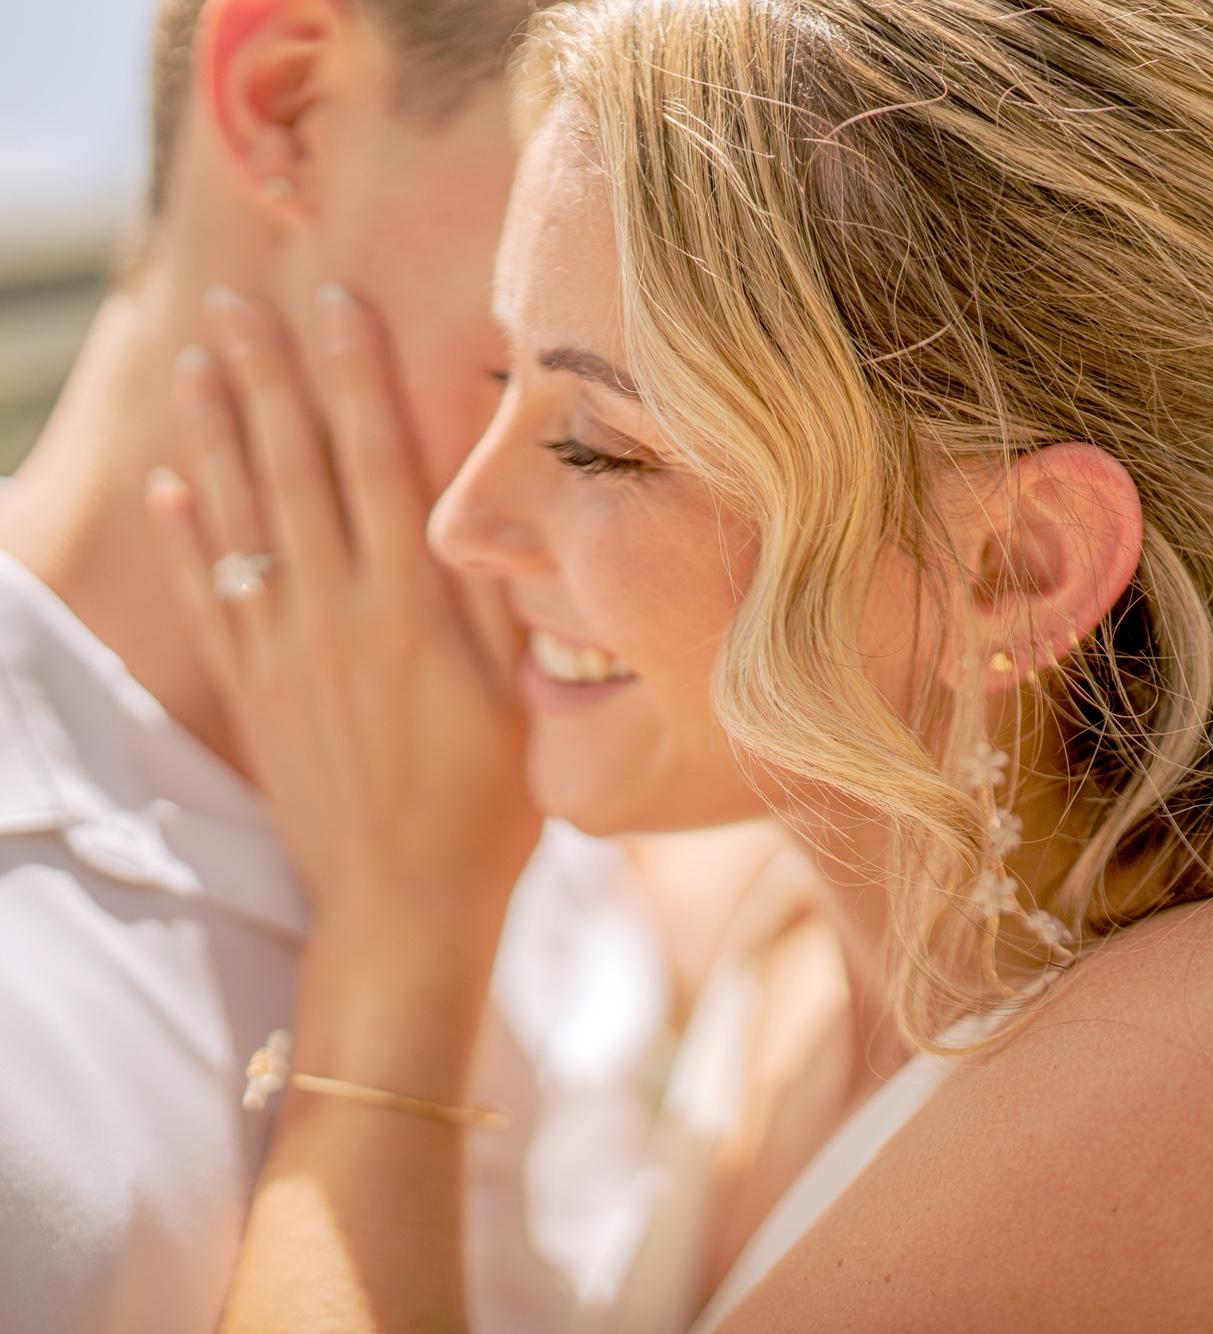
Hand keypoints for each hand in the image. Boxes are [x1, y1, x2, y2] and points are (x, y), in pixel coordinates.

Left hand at [147, 285, 537, 962]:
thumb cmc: (486, 807)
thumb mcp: (519, 700)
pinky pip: (209, 603)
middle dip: (265, 379)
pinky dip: (186, 544)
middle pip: (294, 475)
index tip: (334, 303)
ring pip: (239, 526)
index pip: (377, 466)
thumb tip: (488, 506)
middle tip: (235, 301)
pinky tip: (170, 491)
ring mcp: (284, 656)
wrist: (405, 906)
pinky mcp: (256, 696)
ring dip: (214, 440)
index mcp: (412, 613)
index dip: (355, 378)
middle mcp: (337, 618)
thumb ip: (497, 600)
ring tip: (194, 365)